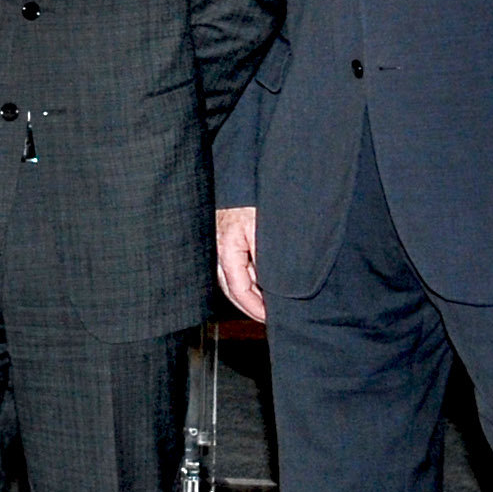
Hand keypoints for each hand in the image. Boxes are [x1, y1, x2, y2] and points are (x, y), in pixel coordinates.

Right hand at [213, 207, 264, 322]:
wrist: (247, 173)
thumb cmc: (257, 199)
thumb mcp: (265, 232)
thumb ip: (266, 260)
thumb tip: (273, 287)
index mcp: (226, 248)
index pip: (237, 288)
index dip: (254, 307)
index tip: (270, 318)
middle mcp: (219, 247)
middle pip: (231, 287)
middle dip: (250, 305)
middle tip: (268, 317)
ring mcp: (222, 243)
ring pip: (232, 277)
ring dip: (250, 292)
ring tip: (269, 303)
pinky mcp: (229, 238)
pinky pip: (236, 264)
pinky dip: (250, 277)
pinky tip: (264, 282)